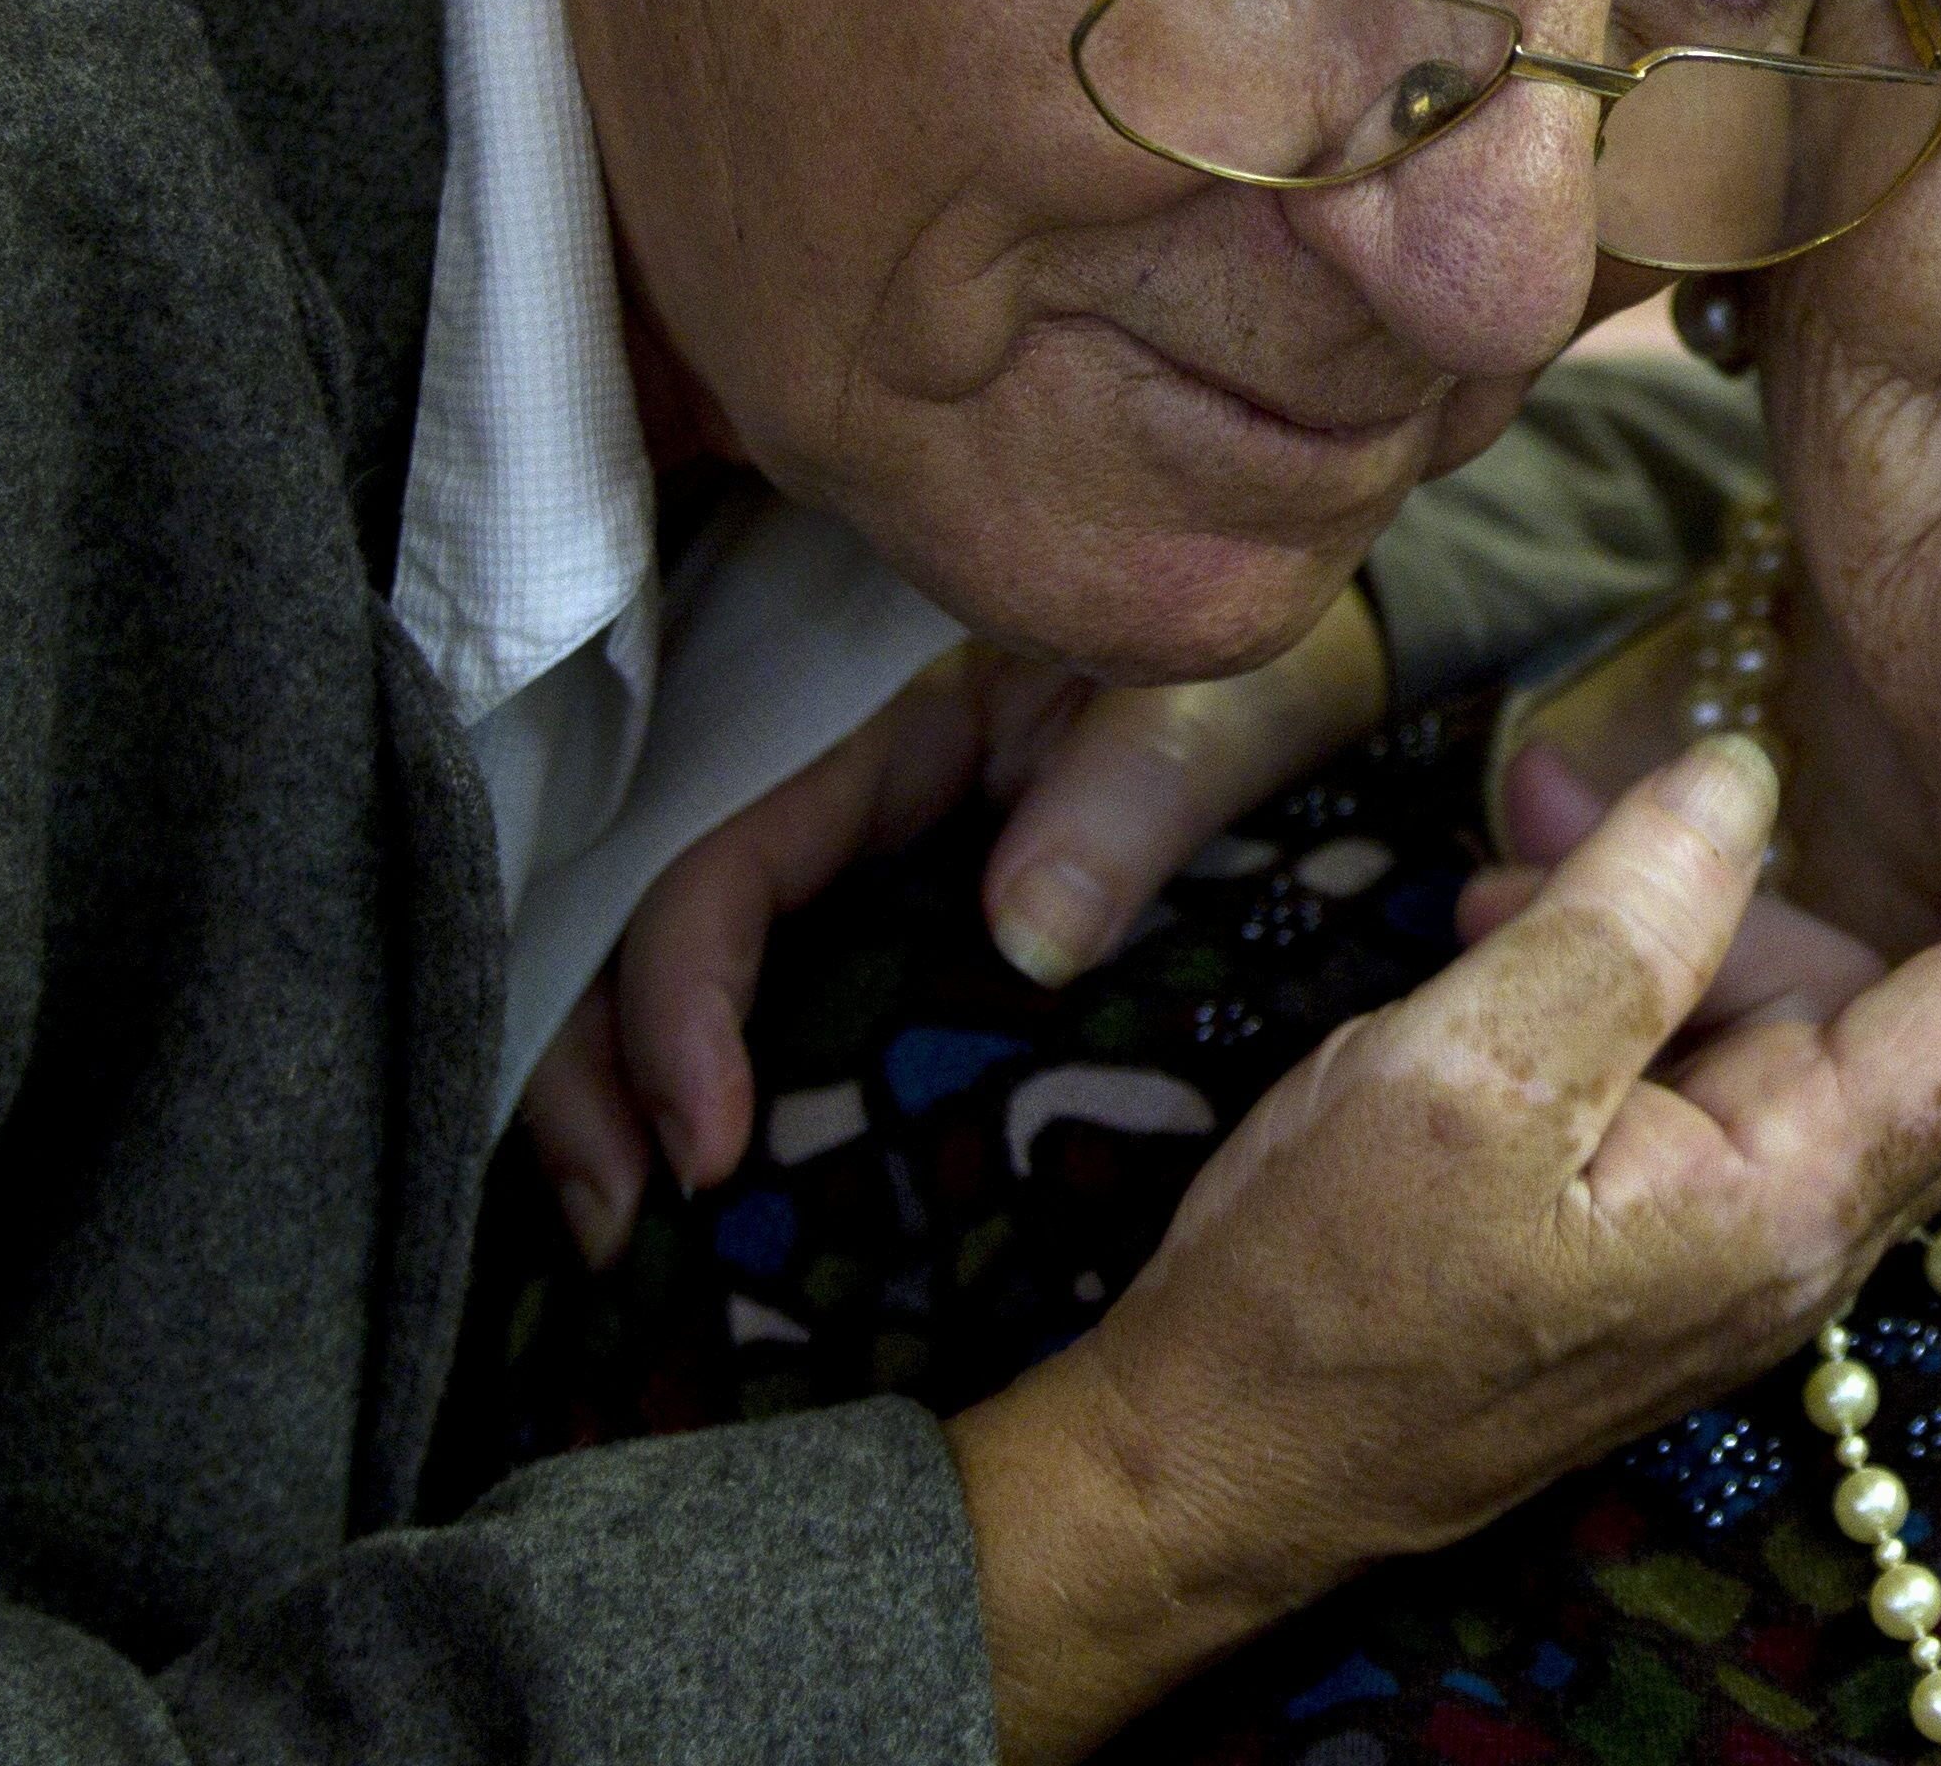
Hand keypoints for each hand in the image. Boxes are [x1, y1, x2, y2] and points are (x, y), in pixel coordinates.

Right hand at [516, 596, 1387, 1262]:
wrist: (1340, 701)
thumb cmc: (1265, 685)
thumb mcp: (1206, 719)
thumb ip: (1127, 807)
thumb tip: (1026, 937)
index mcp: (899, 749)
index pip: (729, 869)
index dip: (679, 1000)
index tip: (705, 1142)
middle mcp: (859, 832)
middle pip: (664, 947)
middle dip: (600, 1082)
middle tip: (610, 1231)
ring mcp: (882, 909)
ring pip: (704, 1006)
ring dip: (636, 1118)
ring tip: (624, 1254)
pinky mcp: (921, 978)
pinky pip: (802, 1053)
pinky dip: (748, 1136)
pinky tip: (733, 1246)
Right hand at [946, 735, 1940, 1763]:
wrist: (1206, 1474)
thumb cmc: (1324, 1300)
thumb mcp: (1461, 1073)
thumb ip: (1630, 917)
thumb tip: (1742, 780)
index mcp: (1787, 1193)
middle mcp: (1799, 1219)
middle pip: (1884, 985)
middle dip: (1768, 865)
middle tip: (1598, 776)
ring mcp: (1735, 1228)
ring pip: (1775, 1003)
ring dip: (1662, 912)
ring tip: (1507, 855)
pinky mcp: (1665, 1224)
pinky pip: (1698, 1053)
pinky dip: (1619, 973)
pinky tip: (1502, 924)